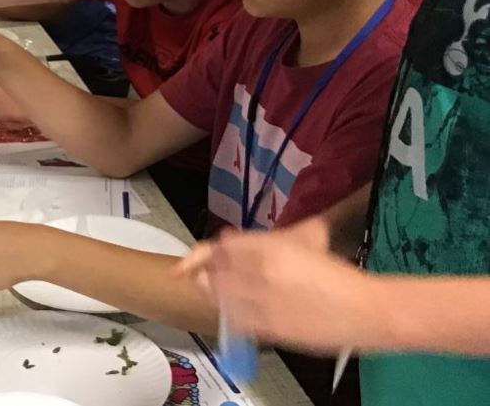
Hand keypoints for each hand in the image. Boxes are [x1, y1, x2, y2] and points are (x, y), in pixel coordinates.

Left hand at [175, 225, 376, 353]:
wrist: (363, 310)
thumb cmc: (337, 271)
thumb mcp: (306, 238)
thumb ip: (272, 236)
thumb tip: (236, 237)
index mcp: (266, 247)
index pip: (220, 247)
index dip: (206, 251)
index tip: (201, 256)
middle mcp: (257, 272)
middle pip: (213, 271)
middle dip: (205, 271)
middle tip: (203, 273)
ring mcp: (260, 302)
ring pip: (218, 295)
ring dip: (212, 291)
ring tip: (211, 289)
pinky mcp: (267, 328)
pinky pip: (233, 319)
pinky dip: (227, 313)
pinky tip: (231, 309)